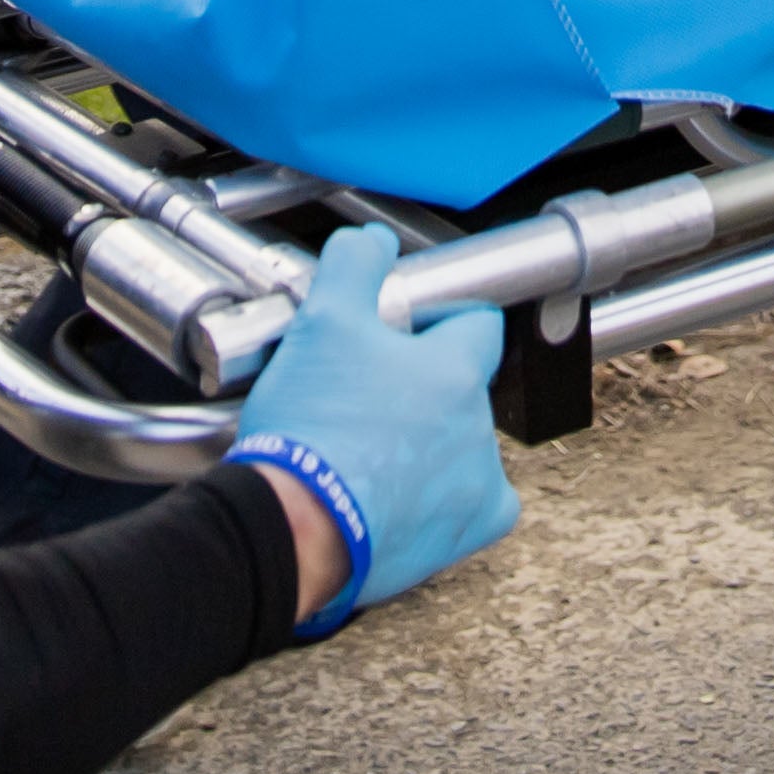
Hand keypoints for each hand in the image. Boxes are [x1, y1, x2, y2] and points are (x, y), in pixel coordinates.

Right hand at [228, 223, 516, 637]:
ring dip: (432, 442)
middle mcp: (476, 425)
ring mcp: (475, 482)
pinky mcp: (466, 530)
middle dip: (424, 385)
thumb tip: (373, 242)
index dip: (438, 318)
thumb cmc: (310, 429)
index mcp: (453, 370)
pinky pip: (477, 505)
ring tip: (371, 449)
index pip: (476, 324)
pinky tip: (406, 491)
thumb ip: (354, 266)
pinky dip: (449, 497)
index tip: (402, 331)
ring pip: (464, 444)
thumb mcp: (322, 321)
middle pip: (463, 387)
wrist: (295, 527)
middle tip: (368, 394)